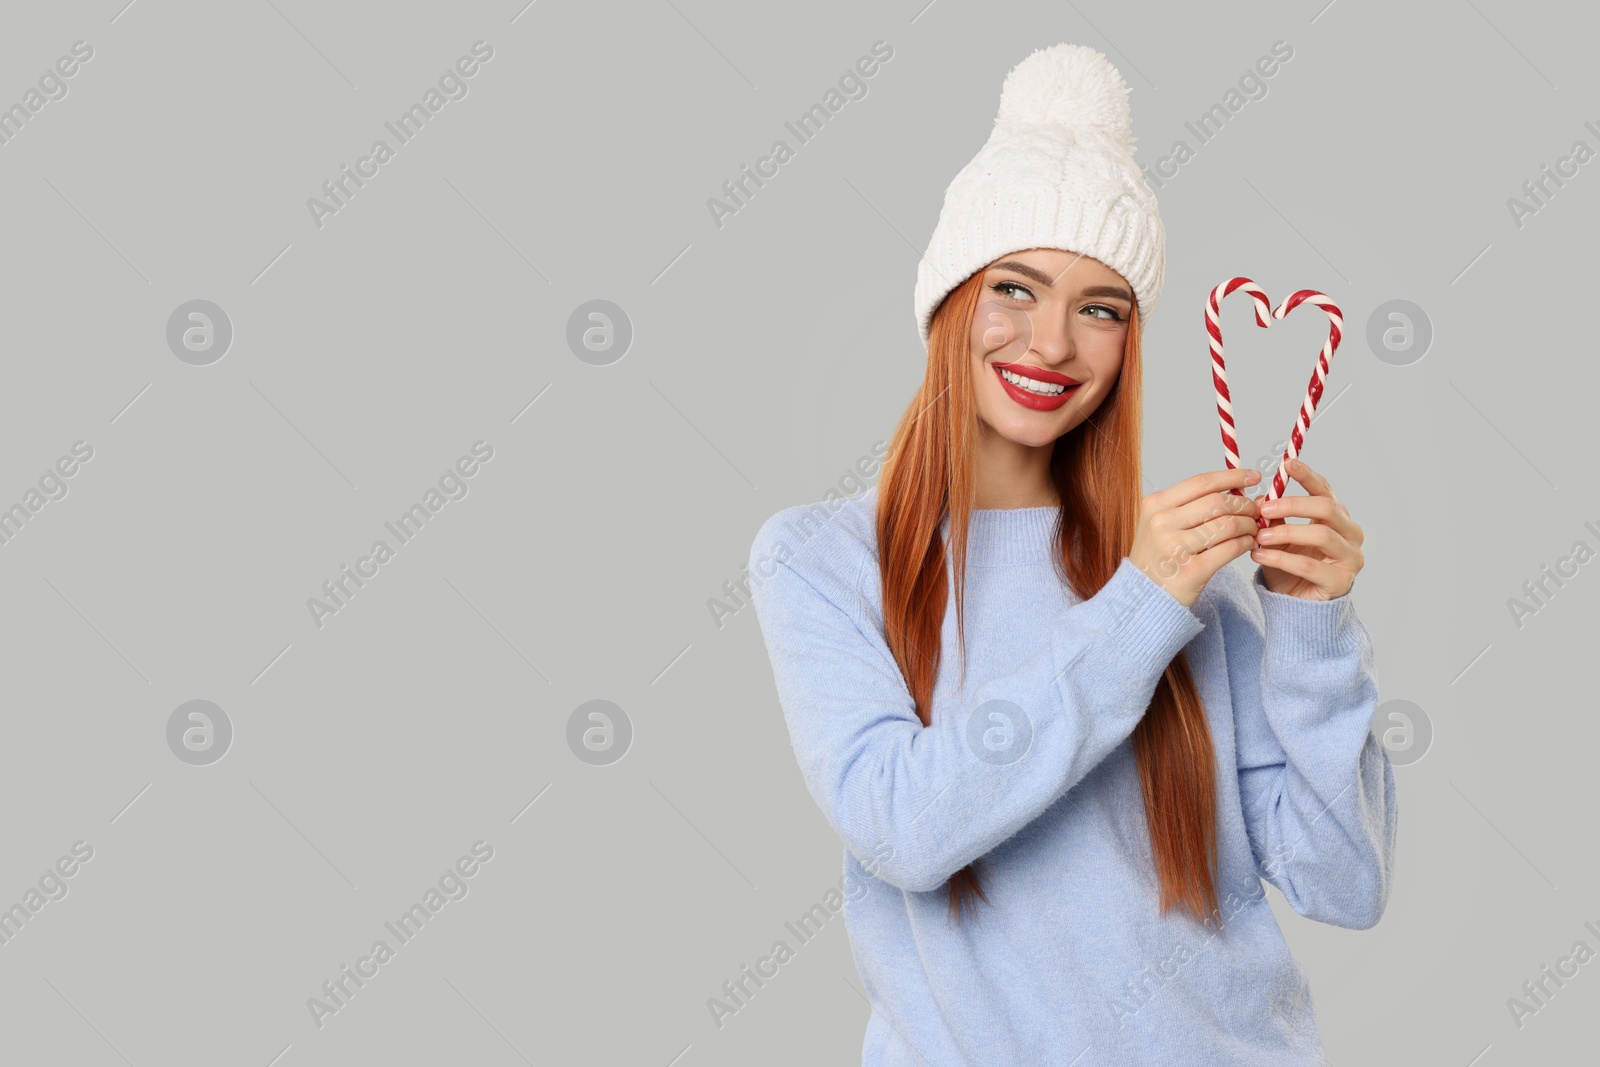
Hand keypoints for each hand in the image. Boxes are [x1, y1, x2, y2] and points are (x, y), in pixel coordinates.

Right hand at [1130, 467, 1261, 608]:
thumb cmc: (1157, 556)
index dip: (1232, 476)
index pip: (1201, 483)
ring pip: (1228, 525)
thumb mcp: (1161, 523)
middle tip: (1255, 511)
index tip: (1253, 477)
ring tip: (1252, 529)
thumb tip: (1236, 489)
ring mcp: (1175, 547)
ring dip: (1248, 525)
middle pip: (1218, 502)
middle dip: (1244, 504)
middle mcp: (1162, 523)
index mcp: (1155, 505)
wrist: (1143, 595)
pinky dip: (1245, 544)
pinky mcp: (1192, 570)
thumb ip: (1191, 505)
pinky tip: (1248, 544)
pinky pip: (1230, 549)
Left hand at [1251, 457, 1363, 599]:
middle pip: (1326, 508)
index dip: (1307, 476)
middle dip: (1292, 505)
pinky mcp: (1341, 581)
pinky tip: (1259, 555)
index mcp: (1337, 518)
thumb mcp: (1277, 538)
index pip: (1325, 490)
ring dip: (1286, 532)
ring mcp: (1350, 558)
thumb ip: (1272, 519)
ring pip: (1321, 535)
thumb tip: (1258, 498)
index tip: (1288, 464)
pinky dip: (1282, 559)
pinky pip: (1310, 566)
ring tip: (1259, 536)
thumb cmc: (1288, 567)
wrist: (1295, 605)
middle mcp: (1351, 533)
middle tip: (1263, 509)